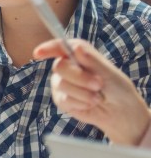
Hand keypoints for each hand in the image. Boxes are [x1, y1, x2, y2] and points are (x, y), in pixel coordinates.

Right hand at [34, 38, 150, 145]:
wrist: (118, 110)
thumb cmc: (116, 88)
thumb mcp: (109, 72)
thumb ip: (92, 60)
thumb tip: (77, 48)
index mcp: (79, 54)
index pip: (60, 46)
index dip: (48, 48)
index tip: (38, 53)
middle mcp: (67, 66)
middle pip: (59, 66)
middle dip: (79, 77)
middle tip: (98, 84)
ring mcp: (61, 83)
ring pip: (62, 84)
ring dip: (83, 93)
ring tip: (97, 97)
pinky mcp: (60, 99)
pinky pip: (64, 99)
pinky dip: (80, 103)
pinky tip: (89, 104)